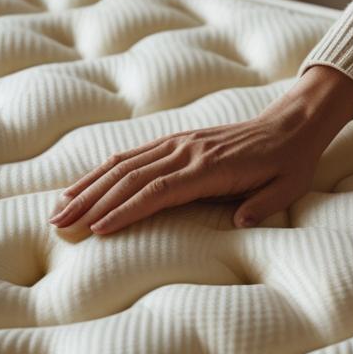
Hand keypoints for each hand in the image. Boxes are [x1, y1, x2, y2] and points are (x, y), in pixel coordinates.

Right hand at [48, 65, 352, 233]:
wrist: (292, 124)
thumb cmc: (290, 163)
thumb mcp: (287, 188)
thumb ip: (263, 206)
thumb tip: (241, 224)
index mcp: (211, 167)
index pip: (159, 191)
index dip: (126, 210)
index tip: (98, 230)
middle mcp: (188, 151)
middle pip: (130, 177)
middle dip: (93, 202)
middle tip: (61, 226)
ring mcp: (179, 143)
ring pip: (124, 163)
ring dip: (90, 186)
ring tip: (60, 209)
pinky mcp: (176, 140)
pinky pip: (134, 154)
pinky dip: (104, 170)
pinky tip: (84, 185)